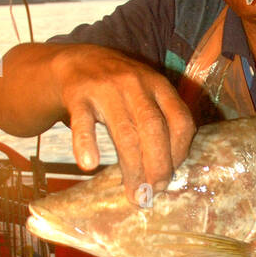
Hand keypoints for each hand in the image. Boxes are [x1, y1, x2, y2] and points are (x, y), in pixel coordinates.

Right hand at [52, 44, 195, 200]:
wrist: (75, 62)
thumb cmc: (118, 90)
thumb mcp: (146, 97)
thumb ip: (160, 124)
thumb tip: (167, 175)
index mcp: (159, 85)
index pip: (180, 121)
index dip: (180, 152)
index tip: (170, 177)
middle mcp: (136, 84)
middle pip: (153, 128)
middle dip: (157, 165)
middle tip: (153, 193)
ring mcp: (106, 87)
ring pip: (124, 131)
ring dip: (131, 167)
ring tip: (134, 194)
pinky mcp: (78, 94)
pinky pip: (83, 122)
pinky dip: (86, 143)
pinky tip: (89, 164)